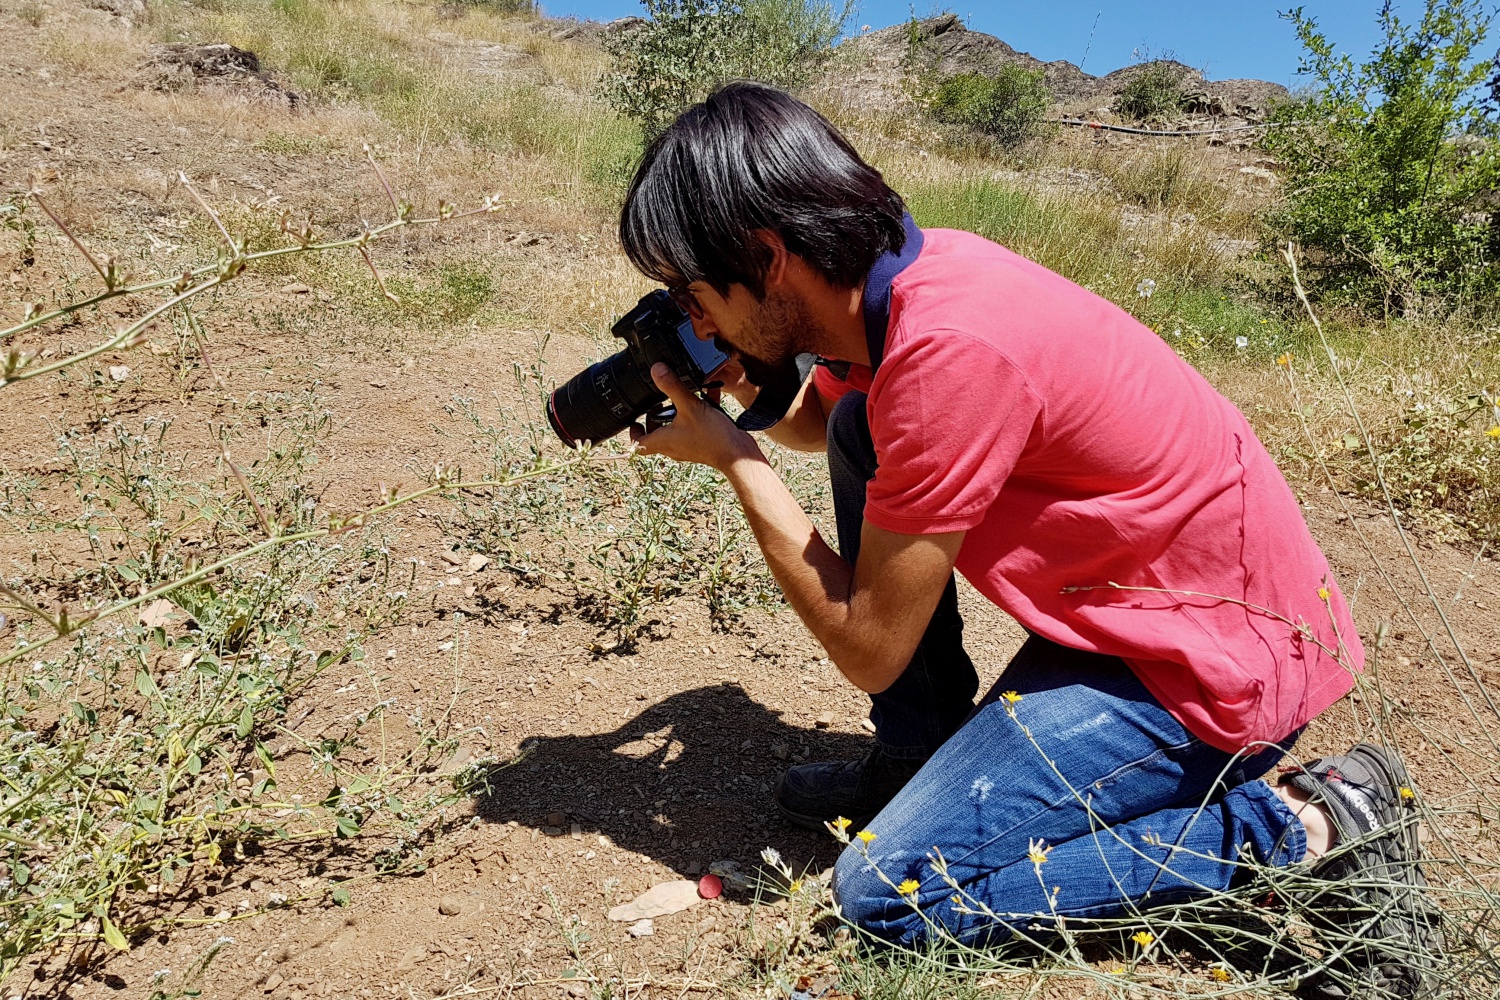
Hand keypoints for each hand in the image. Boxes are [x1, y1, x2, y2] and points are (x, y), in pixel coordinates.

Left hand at [630, 364, 759, 470]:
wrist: (738, 454)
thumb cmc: (712, 438)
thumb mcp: (689, 406)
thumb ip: (672, 387)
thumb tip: (656, 371)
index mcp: (664, 441)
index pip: (638, 444)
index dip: (633, 432)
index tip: (635, 419)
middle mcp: (673, 446)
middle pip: (656, 434)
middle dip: (655, 418)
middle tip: (658, 403)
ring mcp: (688, 445)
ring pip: (675, 429)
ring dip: (676, 414)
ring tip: (682, 397)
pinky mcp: (703, 442)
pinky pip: (695, 425)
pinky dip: (697, 412)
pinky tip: (708, 395)